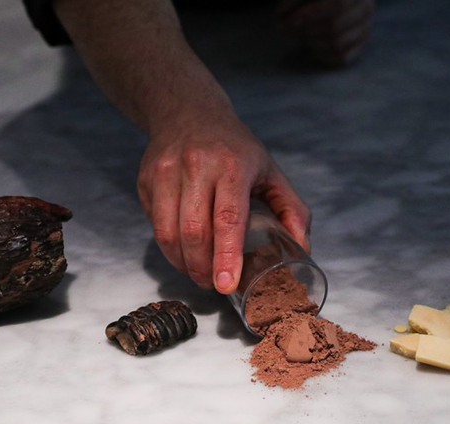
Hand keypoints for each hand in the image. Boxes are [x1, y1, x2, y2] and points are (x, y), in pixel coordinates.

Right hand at [137, 110, 310, 294]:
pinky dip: (169, 247)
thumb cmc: (234, 148)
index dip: (226, 255)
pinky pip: (155, 225)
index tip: (226, 283)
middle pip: (194, 231)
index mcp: (232, 165)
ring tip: (198, 273)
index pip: (228, 218)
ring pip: (168, 233)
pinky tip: (183, 251)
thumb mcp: (270, 171)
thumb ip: (291, 209)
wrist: (189, 112)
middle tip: (213, 284)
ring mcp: (166, 172)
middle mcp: (196, 166)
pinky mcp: (147, 180)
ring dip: (183, 263)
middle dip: (203, 268)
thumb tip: (302, 248)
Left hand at [278, 0, 374, 66]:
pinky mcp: (362, 44)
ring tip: (299, 31)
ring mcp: (366, 27)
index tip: (284, 21)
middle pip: (333, 26)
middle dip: (304, 29)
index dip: (308, 14)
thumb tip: (283, 15)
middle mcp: (366, 6)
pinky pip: (340, 57)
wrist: (329, 1)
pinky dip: (320, 53)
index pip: (336, 4)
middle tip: (286, 26)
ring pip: (336, 44)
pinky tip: (311, 43)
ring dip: (310, 41)